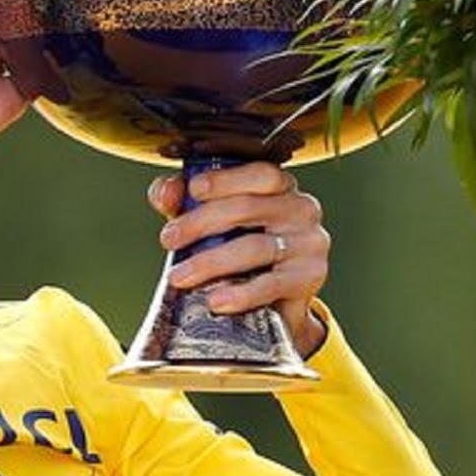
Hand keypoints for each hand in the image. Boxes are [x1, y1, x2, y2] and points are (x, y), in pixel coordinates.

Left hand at [148, 162, 329, 356]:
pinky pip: (272, 284)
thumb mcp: (214, 220)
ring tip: (180, 276)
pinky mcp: (308, 278)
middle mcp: (301, 209)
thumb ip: (185, 199)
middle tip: (169, 239)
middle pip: (248, 208)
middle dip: (201, 223)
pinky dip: (241, 293)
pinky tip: (216, 300)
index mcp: (281, 187)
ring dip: (211, 262)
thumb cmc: (243, 248)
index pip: (260, 173)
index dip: (225, 179)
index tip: (193, 190)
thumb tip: (166, 192)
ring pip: (255, 247)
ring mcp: (309, 243)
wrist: (278, 302)